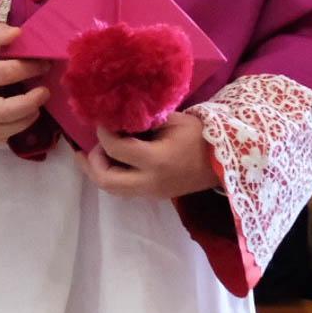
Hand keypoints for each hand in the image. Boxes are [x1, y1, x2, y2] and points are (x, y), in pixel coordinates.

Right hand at [0, 23, 50, 147]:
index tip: (44, 64)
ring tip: (36, 108)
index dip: (29, 69)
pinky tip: (19, 120)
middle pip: (2, 111)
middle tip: (45, 92)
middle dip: (29, 103)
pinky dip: (10, 133)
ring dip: (24, 121)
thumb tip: (17, 33)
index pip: (3, 74)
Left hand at [81, 113, 219, 200]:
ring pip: (112, 190)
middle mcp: (150, 182)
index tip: (101, 120)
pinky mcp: (154, 195)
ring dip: (99, 172)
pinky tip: (111, 161)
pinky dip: (112, 176)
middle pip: (106, 180)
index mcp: (156, 161)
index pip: (116, 149)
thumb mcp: (172, 120)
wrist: (223, 162)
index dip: (102, 133)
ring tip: (93, 154)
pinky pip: (124, 190)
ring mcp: (151, 193)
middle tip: (88, 146)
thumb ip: (144, 120)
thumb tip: (118, 116)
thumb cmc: (200, 136)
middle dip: (91, 162)